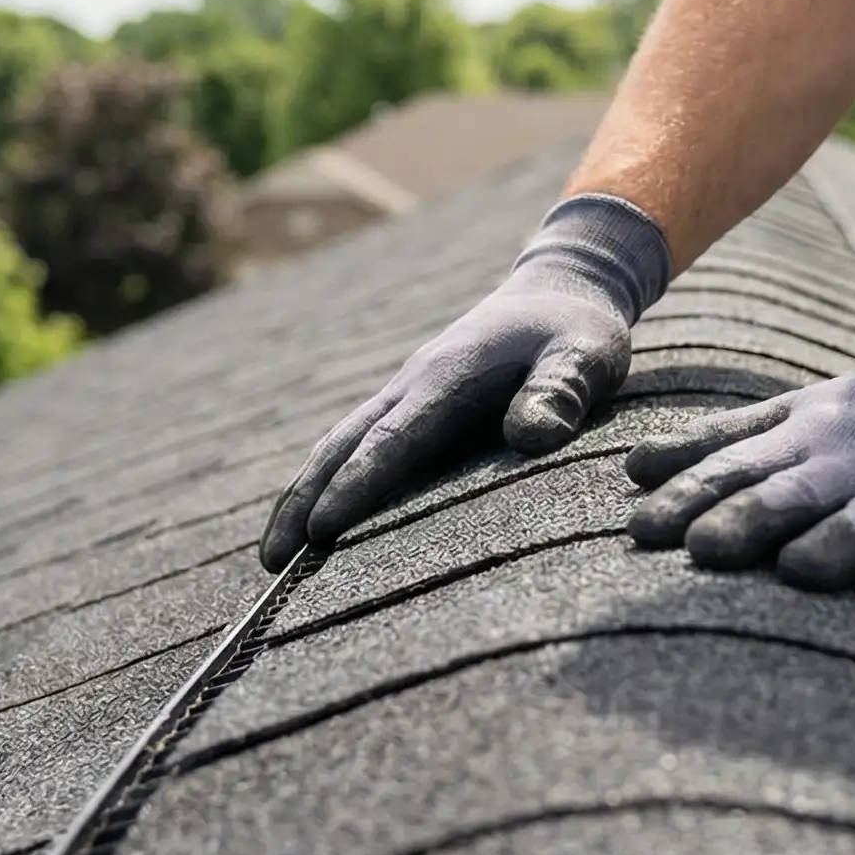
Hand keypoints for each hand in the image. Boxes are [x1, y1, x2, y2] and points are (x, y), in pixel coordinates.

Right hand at [260, 194, 670, 570]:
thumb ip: (561, 390)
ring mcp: (405, 393)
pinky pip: (357, 443)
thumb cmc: (576, 331)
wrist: (559, 290)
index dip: (356, 486)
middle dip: (301, 501)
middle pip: (342, 446)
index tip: (320, 530)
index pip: (393, 441)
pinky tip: (315, 516)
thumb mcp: (586, 354)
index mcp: (448, 378)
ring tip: (272, 557)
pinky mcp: (411, 403)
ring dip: (301, 495)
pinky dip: (327, 479)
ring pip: (338, 445)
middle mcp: (412, 385)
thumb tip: (530, 437)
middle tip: (268, 564)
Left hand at [622, 295, 854, 616]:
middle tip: (703, 550)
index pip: (740, 468)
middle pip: (798, 493)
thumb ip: (719, 444)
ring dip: (839, 544)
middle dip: (751, 519)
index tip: (640, 532)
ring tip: (800, 570)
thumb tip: (631, 469)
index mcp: (810, 441)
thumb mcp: (801, 419)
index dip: (691, 497)